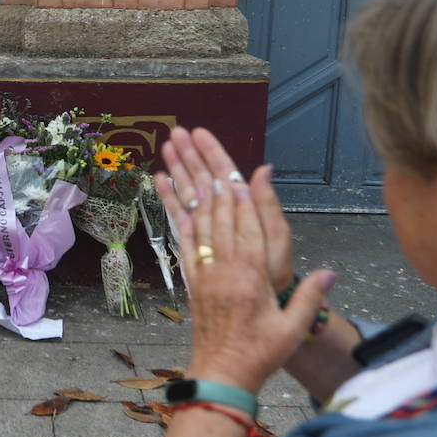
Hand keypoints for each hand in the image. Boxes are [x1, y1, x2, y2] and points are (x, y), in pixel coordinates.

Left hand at [157, 126, 332, 392]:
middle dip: (205, 167)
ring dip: (185, 175)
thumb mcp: (292, 328)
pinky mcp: (190, 276)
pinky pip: (179, 233)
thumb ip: (310, 297)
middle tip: (191, 133)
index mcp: (252, 277)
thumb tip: (331, 270)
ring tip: (173, 144)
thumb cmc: (262, 354)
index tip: (232, 164)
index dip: (241, 192)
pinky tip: (160, 181)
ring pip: (195, 213)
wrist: (222, 375)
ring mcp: (203, 269)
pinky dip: (170, 205)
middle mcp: (224, 267)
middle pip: (217, 209)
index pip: (247, 225)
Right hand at [166, 128, 293, 290]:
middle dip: (190, 154)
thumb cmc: (274, 272)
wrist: (263, 303)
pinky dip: (169, 197)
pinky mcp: (196, 240)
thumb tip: (264, 169)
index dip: (212, 152)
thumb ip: (266, 203)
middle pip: (204, 177)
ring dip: (177, 169)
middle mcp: (224, 212)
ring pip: (190, 191)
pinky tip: (159, 180)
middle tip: (175, 133)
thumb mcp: (276, 236)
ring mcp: (209, 225)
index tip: (198, 133)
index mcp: (245, 207)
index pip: (226, 172)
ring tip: (165, 148)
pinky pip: (180, 214)